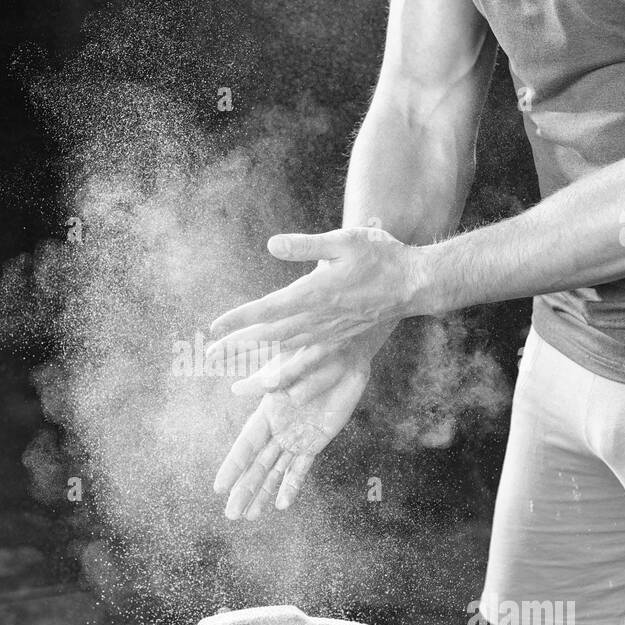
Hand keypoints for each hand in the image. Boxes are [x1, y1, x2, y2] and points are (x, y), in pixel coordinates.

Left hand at [207, 227, 423, 360]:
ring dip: (258, 362)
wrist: (414, 284)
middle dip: (238, 346)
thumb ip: (306, 245)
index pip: (267, 308)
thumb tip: (271, 244)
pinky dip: (289, 374)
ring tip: (234, 373)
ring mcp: (330, 334)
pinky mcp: (340, 342)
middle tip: (210, 355)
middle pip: (269, 336)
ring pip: (286, 352)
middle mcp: (318, 319)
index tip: (214, 327)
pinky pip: (309, 362)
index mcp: (314, 292)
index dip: (239, 319)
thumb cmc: (380, 256)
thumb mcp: (344, 240)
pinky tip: (276, 384)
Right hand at [213, 342, 372, 519]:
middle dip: (244, 490)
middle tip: (230, 515)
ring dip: (263, 494)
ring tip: (249, 517)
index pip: (246, 444)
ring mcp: (296, 437)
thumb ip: (268, 382)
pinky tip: (282, 505)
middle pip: (258, 465)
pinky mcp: (316, 441)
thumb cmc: (315, 354)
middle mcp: (277, 428)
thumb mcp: (291, 366)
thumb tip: (236, 390)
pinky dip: (292, 485)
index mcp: (267, 411)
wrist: (344, 356)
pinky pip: (301, 468)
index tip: (218, 487)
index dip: (233, 466)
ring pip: (276, 471)